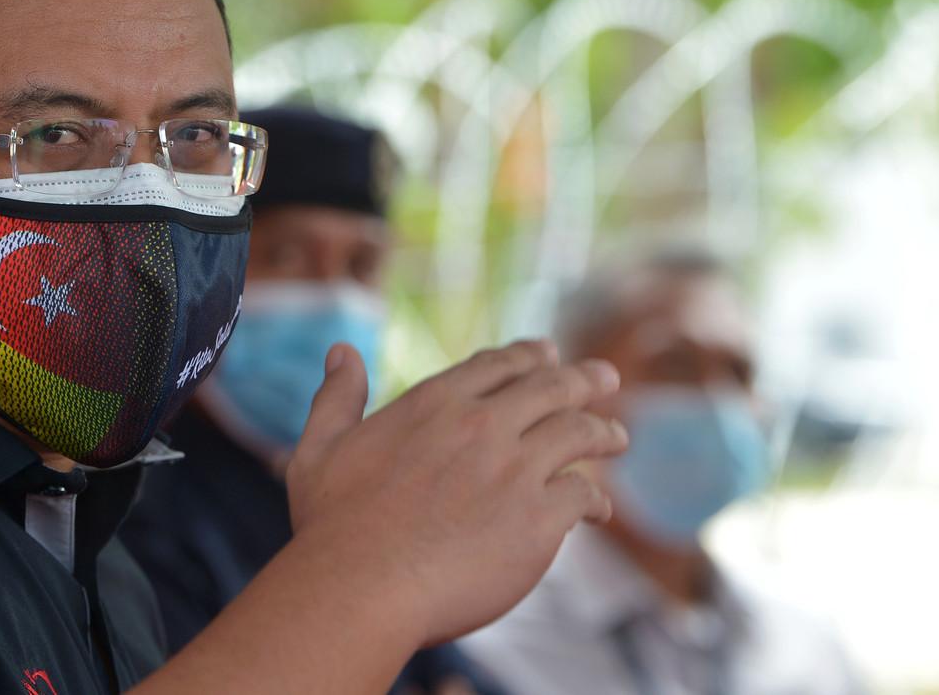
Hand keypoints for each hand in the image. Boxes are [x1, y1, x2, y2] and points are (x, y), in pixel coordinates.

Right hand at [286, 340, 625, 646]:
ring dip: (604, 431)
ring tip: (618, 437)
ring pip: (578, 432)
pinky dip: (594, 498)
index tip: (548, 354)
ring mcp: (514, 468)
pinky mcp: (538, 517)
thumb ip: (336, 397)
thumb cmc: (333, 526)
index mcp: (434, 402)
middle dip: (584, 379)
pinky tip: (597, 509)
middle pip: (550, 386)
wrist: (360, 587)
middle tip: (606, 378)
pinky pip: (582, 494)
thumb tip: (341, 351)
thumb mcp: (320, 448)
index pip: (498, 364)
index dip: (529, 356)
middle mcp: (481, 424)